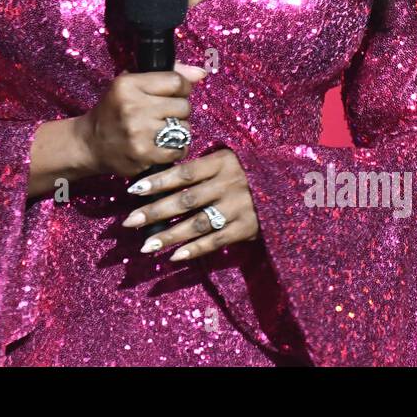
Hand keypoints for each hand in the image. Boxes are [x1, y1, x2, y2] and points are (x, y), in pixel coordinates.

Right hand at [76, 62, 206, 177]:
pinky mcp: (144, 154)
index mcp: (128, 85)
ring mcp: (139, 132)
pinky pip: (179, 149)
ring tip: (163, 130)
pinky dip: (176, 148)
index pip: (176, 81)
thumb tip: (200, 73)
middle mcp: (133, 107)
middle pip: (183, 106)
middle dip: (179, 110)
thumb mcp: (131, 84)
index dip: (183, 88)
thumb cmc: (114, 109)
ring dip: (179, 130)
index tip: (176, 94)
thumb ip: (166, 74)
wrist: (90, 143)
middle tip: (165, 114)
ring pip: (184, 128)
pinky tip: (164, 145)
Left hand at [121, 148, 259, 260]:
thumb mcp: (226, 160)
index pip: (182, 173)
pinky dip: (194, 250)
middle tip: (129, 222)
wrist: (287, 186)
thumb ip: (199, 168)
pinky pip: (215, 241)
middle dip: (154, 212)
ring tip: (146, 246)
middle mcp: (228, 185)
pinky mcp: (246, 228)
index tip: (132, 190)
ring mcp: (238, 208)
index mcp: (221, 163)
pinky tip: (174, 256)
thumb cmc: (246, 171)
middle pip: (185, 200)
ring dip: (169, 236)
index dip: (157, 181)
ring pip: (197, 224)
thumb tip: (159, 177)